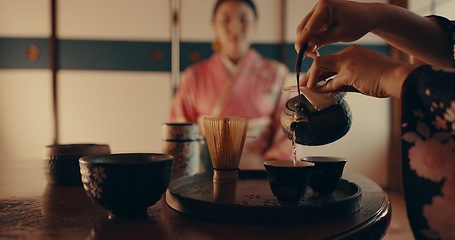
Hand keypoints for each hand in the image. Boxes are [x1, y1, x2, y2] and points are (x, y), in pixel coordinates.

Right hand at [295, 0, 377, 52]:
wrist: (368, 16)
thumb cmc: (358, 23)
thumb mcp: (341, 34)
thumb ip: (322, 40)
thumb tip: (307, 47)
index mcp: (324, 6)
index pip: (308, 27)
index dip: (302, 43)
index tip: (300, 56)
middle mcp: (319, 6)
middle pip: (303, 27)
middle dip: (303, 43)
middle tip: (309, 56)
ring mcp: (318, 10)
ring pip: (305, 28)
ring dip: (306, 41)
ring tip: (314, 53)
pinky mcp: (320, 16)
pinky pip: (311, 28)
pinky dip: (311, 38)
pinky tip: (315, 47)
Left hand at [300, 45, 414, 97]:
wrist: (399, 78)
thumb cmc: (385, 79)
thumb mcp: (362, 77)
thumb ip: (345, 81)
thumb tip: (329, 89)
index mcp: (353, 52)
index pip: (331, 60)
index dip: (320, 70)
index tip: (314, 78)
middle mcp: (348, 54)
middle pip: (322, 61)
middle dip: (311, 73)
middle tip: (303, 83)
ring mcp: (348, 62)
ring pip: (321, 67)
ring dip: (312, 79)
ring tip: (306, 88)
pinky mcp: (349, 73)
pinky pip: (330, 82)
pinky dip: (323, 88)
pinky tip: (318, 92)